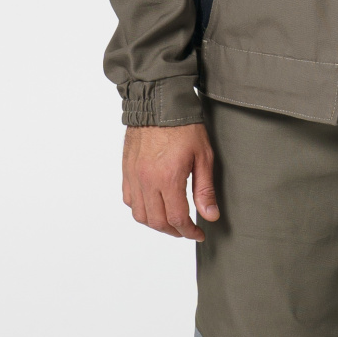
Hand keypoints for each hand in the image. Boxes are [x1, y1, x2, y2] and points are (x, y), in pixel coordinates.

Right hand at [122, 124, 218, 240]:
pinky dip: (140, 209)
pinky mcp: (126, 170)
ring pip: (140, 214)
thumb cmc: (184, 126)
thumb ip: (205, 189)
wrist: (159, 103)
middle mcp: (147, 180)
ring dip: (156, 223)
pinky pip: (129, 199)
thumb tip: (210, 216)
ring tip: (170, 221)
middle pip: (157, 221)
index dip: (189, 231)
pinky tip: (153, 206)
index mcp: (168, 178)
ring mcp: (134, 176)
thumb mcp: (203, 157)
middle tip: (186, 230)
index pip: (177, 218)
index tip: (198, 233)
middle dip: (174, 231)